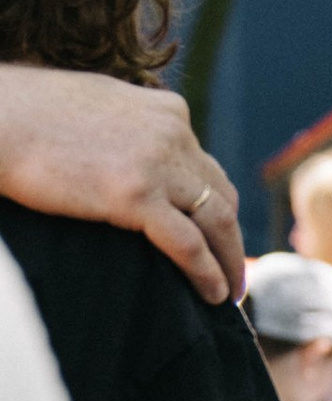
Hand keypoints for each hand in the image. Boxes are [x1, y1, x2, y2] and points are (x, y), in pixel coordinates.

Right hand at [0, 65, 243, 300]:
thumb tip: (129, 155)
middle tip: (235, 271)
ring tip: (230, 291)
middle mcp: (173, 132)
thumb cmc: (26, 113)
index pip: (205, 165)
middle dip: (231, 236)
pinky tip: (212, 294)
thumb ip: (126, 129)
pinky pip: (188, 244)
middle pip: (220, 193)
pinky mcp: (136, 195)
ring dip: (229, 260)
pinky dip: (207, 272)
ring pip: (216, 220)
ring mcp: (158, 163)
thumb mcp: (95, 106)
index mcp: (166, 110)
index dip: (216, 204)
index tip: (219, 234)